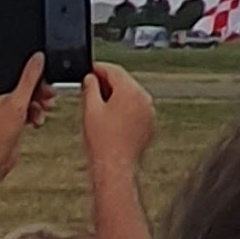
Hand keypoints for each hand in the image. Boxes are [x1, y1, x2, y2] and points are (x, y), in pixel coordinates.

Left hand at [0, 58, 46, 173]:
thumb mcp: (17, 102)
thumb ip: (29, 79)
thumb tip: (38, 58)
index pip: (18, 71)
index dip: (34, 73)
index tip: (46, 76)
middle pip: (26, 85)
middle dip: (39, 90)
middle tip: (49, 94)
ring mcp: (5, 110)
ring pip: (29, 99)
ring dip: (39, 104)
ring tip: (44, 109)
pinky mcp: (12, 122)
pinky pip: (28, 111)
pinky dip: (35, 115)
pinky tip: (36, 121)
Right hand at [77, 61, 154, 175]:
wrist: (115, 169)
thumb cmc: (103, 143)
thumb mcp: (90, 110)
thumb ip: (90, 88)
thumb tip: (91, 78)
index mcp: (131, 91)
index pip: (114, 70)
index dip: (99, 69)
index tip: (90, 70)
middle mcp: (144, 98)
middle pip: (124, 82)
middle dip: (107, 83)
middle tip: (90, 87)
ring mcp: (149, 112)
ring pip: (130, 96)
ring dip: (116, 97)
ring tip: (98, 106)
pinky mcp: (149, 125)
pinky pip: (136, 110)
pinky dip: (124, 110)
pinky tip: (110, 119)